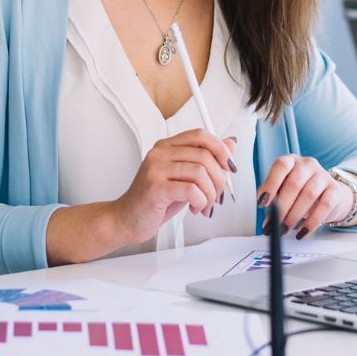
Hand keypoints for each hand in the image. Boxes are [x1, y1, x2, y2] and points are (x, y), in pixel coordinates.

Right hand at [111, 129, 235, 244]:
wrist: (127, 219)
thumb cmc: (155, 200)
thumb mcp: (184, 178)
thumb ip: (204, 161)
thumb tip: (230, 144)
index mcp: (167, 146)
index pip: (200, 135)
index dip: (221, 149)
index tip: (229, 167)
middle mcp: (160, 153)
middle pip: (204, 155)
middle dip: (219, 179)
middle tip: (217, 196)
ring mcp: (155, 169)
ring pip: (200, 173)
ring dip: (210, 194)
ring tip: (205, 205)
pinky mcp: (155, 187)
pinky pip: (191, 190)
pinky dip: (200, 201)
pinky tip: (195, 208)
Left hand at [257, 155, 350, 240]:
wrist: (328, 195)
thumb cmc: (300, 192)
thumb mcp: (283, 190)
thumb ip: (272, 196)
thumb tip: (263, 207)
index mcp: (291, 161)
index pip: (281, 166)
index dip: (270, 184)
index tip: (262, 203)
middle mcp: (307, 164)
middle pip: (294, 183)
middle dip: (281, 207)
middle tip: (273, 224)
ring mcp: (323, 175)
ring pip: (309, 194)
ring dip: (294, 215)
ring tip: (285, 229)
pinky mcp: (335, 190)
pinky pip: (324, 206)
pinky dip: (311, 222)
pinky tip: (302, 232)